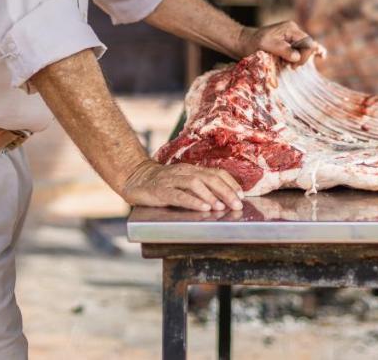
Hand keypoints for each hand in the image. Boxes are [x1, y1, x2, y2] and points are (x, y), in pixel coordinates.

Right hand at [120, 159, 243, 211]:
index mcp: (192, 170)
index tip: (241, 195)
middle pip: (209, 178)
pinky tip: (202, 207)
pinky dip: (192, 201)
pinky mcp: (160, 191)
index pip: (216, 173)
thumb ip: (199, 188)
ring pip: (195, 184)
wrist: (135, 179)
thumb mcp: (183, 183)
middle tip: (237, 204)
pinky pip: (178, 195)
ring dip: (210, 195)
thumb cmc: (162, 184)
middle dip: (226, 191)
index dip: (230, 183)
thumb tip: (222, 199)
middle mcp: (184, 172)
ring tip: (221, 207)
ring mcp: (171, 180)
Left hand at [237, 21, 326, 64]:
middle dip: (303, 58)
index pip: (307, 43)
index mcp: (290, 29)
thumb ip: (282, 49)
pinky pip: (304, 47)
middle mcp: (294, 31)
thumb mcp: (266, 45)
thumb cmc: (253, 43)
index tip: (293, 66)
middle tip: (291, 68)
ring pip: (306, 48)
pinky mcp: (289, 44)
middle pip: (309, 45)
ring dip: (303, 58)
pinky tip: (321, 56)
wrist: (243, 42)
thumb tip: (296, 57)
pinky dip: (311, 52)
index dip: (304, 56)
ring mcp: (292, 37)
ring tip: (296, 65)